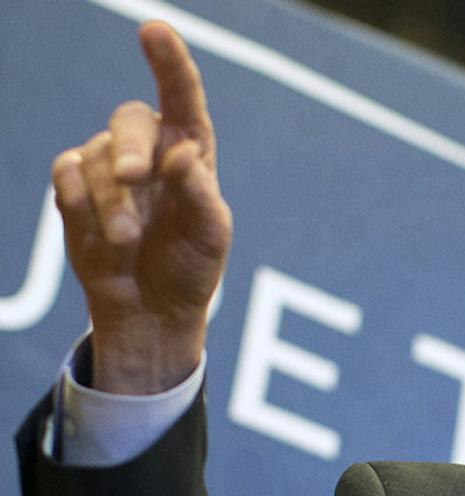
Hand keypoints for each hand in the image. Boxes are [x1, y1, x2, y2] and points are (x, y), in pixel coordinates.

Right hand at [50, 21, 230, 393]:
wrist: (151, 309)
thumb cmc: (191, 267)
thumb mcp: (210, 237)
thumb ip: (200, 194)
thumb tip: (182, 152)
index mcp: (191, 151)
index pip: (182, 98)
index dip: (169, 63)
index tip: (155, 30)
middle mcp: (148, 149)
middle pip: (129, 120)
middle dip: (130, 147)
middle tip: (135, 178)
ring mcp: (107, 166)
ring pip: (96, 156)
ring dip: (112, 200)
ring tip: (128, 239)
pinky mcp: (75, 188)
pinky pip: (67, 177)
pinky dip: (82, 205)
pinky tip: (101, 234)